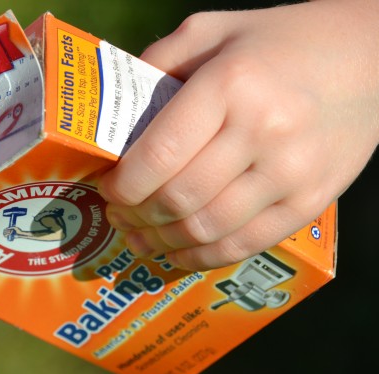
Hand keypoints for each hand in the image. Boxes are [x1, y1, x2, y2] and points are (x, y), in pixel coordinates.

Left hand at [98, 0, 378, 269]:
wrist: (370, 58)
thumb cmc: (282, 42)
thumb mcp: (214, 30)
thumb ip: (160, 62)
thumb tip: (115, 112)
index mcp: (231, 85)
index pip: (159, 154)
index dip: (123, 184)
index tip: (106, 189)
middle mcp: (264, 132)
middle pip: (178, 199)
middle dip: (135, 215)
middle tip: (116, 213)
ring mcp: (292, 174)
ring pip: (206, 230)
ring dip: (161, 242)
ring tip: (138, 236)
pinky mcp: (310, 203)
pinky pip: (244, 245)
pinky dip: (201, 257)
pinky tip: (177, 252)